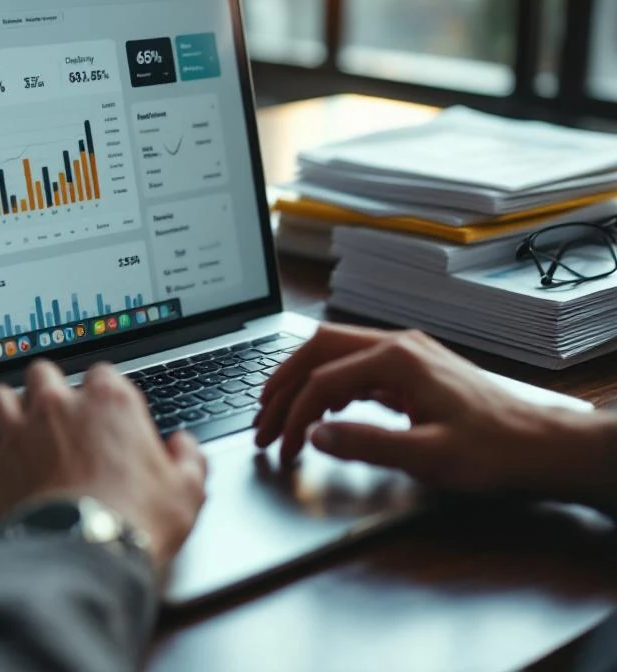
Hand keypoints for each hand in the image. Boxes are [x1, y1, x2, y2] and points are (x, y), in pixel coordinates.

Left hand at [0, 360, 207, 570]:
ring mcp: (20, 430)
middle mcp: (59, 405)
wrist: (83, 555)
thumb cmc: (135, 522)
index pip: (103, 373)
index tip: (106, 412)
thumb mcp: (187, 492)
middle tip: (56, 412)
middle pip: (43, 372)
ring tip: (16, 425)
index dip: (104, 393)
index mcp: (110, 402)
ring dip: (7, 408)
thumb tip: (184, 447)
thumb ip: (189, 459)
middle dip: (47, 388)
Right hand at [254, 324, 616, 501]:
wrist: (540, 445)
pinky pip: (353, 363)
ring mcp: (404, 352)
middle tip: (261, 421)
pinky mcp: (410, 367)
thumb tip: (313, 437)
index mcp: (396, 360)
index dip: (294, 416)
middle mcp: (397, 345)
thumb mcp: (427, 456)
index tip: (282, 449)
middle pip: (317, 350)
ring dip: (300, 379)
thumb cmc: (493, 451)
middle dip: (282, 385)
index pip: (322, 381)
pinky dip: (327, 382)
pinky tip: (323, 408)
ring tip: (278, 411)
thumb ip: (365, 444)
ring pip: (332, 351)